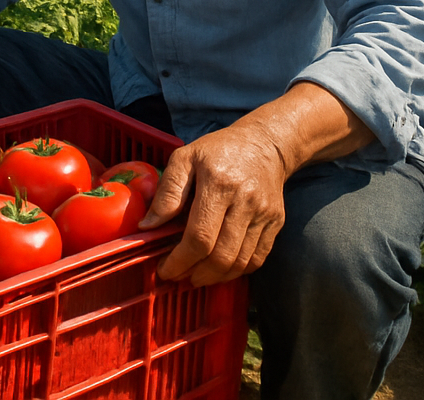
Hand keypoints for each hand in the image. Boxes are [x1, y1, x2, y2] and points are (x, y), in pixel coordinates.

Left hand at [139, 125, 287, 286]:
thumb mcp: (184, 158)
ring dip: (215, 278)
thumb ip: (166, 192)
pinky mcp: (275, 223)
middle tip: (178, 277)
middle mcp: (245, 201)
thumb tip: (148, 226)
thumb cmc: (217, 151)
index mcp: (218, 183)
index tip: (166, 270)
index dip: (181, 260)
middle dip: (196, 274)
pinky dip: (237, 272)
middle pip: (221, 255)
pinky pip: (257, 259)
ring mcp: (264, 214)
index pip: (199, 236)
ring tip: (196, 278)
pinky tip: (219, 271)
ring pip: (241, 262)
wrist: (264, 145)